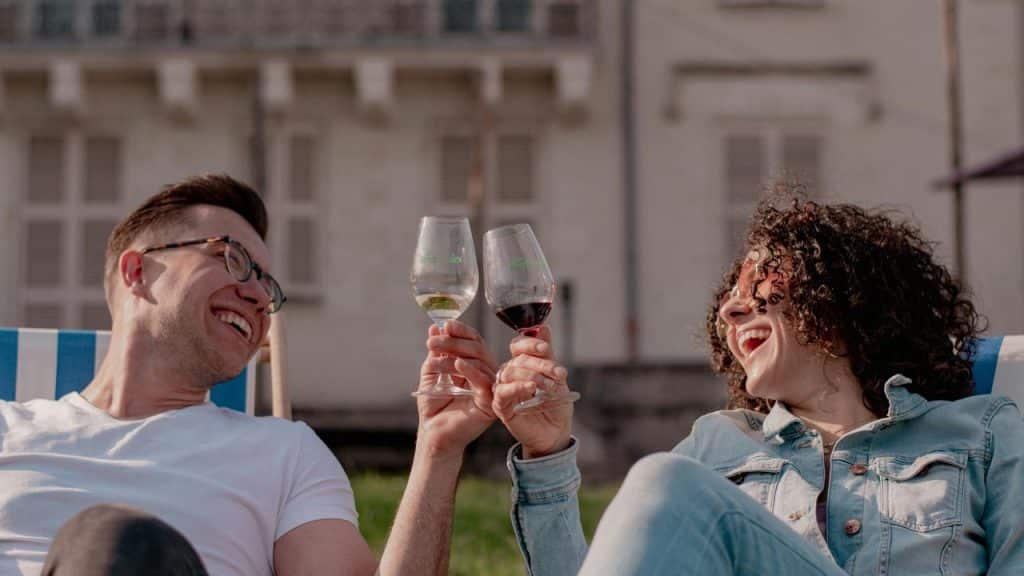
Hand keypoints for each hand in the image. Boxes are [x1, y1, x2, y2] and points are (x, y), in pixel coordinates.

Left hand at [416, 321, 497, 460]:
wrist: (432, 433)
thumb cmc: (434, 407)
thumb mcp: (432, 372)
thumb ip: (436, 352)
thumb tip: (435, 327)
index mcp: (475, 366)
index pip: (474, 341)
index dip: (461, 331)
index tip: (445, 325)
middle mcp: (485, 375)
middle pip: (478, 348)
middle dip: (454, 341)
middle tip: (432, 342)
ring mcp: (489, 388)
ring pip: (479, 361)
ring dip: (454, 354)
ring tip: (433, 357)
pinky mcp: (490, 403)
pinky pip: (484, 382)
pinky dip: (471, 370)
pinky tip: (457, 364)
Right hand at [492, 326, 572, 458]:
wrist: (556, 432)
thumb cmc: (555, 404)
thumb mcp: (555, 376)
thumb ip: (547, 353)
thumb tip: (543, 327)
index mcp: (521, 364)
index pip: (518, 345)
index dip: (531, 343)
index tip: (546, 349)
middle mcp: (510, 374)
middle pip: (518, 359)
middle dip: (541, 364)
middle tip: (559, 374)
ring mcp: (503, 389)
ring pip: (511, 372)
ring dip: (533, 375)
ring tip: (550, 387)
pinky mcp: (500, 405)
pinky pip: (502, 391)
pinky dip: (517, 387)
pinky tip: (531, 388)